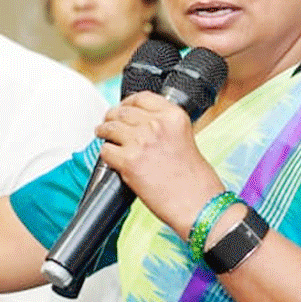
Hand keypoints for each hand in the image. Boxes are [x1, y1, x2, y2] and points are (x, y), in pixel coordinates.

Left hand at [95, 92, 225, 237]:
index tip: (124, 107)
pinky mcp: (128, 162)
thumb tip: (143, 124)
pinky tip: (109, 156)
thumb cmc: (196, 179)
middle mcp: (156, 125)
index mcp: (173, 116)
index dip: (128, 102)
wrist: (198, 203)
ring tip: (102, 134)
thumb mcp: (186, 138)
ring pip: (110, 128)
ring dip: (104, 131)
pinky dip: (105, 153)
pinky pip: (106, 151)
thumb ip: (166, 126)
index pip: (142, 98)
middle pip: (123, 112)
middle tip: (108, 122)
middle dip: (112, 116)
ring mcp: (141, 142)